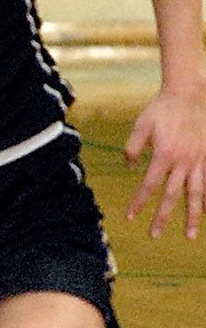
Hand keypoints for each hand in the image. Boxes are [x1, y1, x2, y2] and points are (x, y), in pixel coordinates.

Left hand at [123, 88, 205, 237]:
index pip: (148, 186)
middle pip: (171, 196)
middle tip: (154, 235)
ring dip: (192, 216)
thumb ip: (132, 147)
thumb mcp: (141, 125)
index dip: (138, 203)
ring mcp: (200, 159)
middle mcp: (183, 161)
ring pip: (196, 194)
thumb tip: (129, 167)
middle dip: (162, 217)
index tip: (130, 218)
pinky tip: (205, 211)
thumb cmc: (162, 108)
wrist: (190, 91)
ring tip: (189, 235)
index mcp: (163, 155)